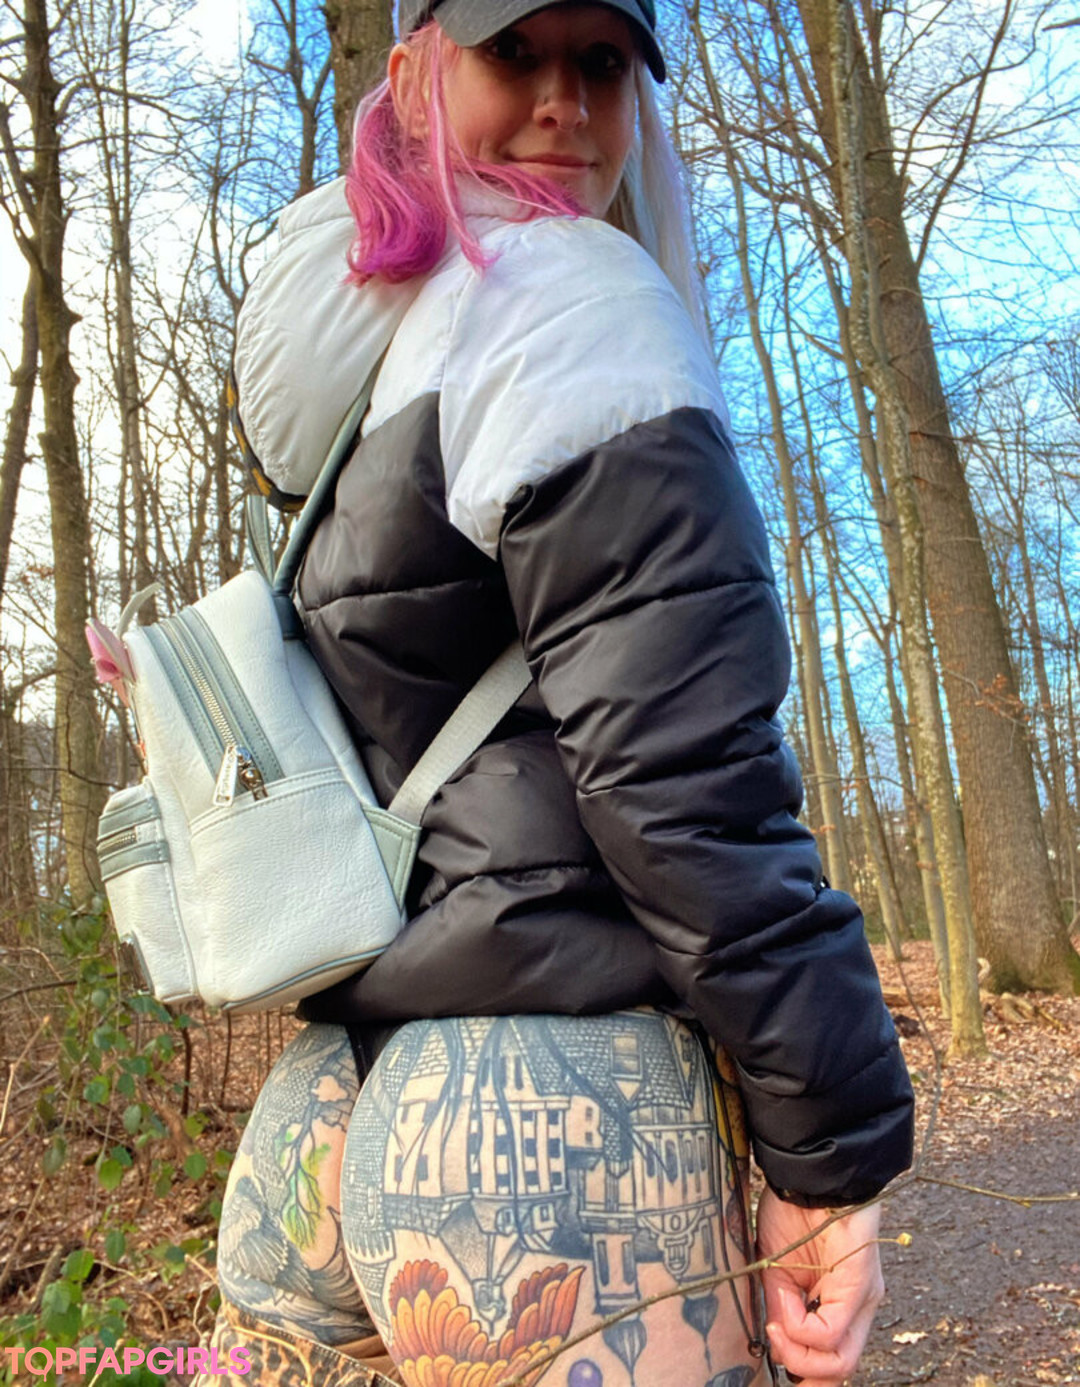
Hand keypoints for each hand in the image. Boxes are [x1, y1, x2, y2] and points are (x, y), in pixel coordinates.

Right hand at [756, 1189, 883, 1386]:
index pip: (832, 1361)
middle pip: (840, 1371)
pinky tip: (784, 1302)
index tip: (773, 1355)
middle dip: (801, 1372)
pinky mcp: (861, 1286)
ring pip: (841, 1362)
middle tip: (773, 1342)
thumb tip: (776, 1346)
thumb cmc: (793, 1212)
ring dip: (799, 1354)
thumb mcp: (776, 1270)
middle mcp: (858, 1309)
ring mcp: (863, 1299)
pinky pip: (832, 1331)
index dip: (805, 1375)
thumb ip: (782, 1310)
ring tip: (776, 1323)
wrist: (808, 1172)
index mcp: (838, 1304)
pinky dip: (799, 1326)